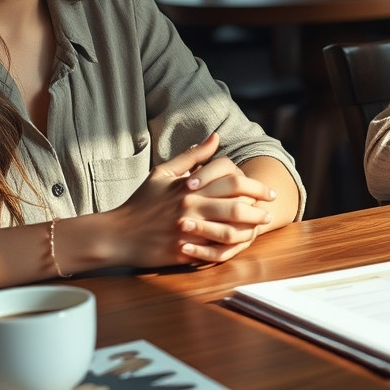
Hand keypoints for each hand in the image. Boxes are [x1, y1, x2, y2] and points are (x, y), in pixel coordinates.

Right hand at [109, 133, 274, 267]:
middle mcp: (190, 207)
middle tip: (271, 207)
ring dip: (250, 229)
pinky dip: (232, 248)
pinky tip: (243, 244)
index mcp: (188, 187)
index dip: (254, 185)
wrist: (118, 234)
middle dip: (259, 207)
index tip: (266, 190)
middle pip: (236, 206)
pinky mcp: (183, 251)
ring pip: (230, 230)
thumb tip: (216, 137)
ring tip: (262, 225)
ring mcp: (187, 231)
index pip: (232, 182)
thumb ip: (191, 156)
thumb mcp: (163, 173)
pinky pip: (215, 251)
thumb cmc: (142, 202)